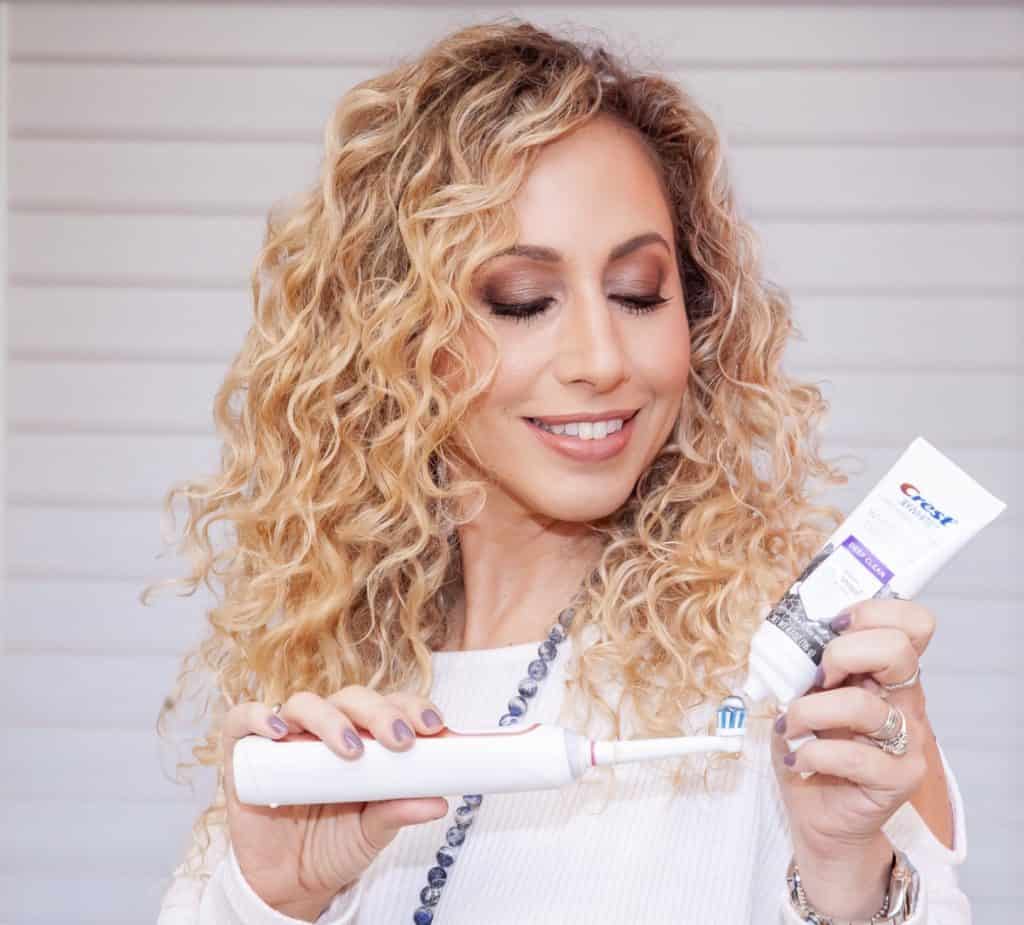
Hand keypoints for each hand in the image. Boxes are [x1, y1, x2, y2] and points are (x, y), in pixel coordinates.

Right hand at [222, 686, 449, 920]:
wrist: (288, 882)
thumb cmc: (335, 845)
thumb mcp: (373, 831)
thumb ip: (399, 811)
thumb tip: (439, 802)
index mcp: (364, 736)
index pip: (389, 705)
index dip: (412, 708)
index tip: (435, 727)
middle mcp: (326, 727)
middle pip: (352, 698)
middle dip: (380, 712)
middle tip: (400, 739)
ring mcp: (285, 736)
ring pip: (305, 703)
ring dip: (331, 719)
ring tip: (351, 749)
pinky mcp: (244, 751)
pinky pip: (243, 719)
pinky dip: (258, 717)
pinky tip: (278, 731)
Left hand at [769, 598, 935, 917]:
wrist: (818, 813)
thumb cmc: (810, 745)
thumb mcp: (802, 691)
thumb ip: (804, 660)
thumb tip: (786, 625)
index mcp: (886, 671)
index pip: (911, 623)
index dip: (874, 612)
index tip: (834, 627)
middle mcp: (904, 700)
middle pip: (899, 649)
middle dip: (842, 653)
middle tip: (816, 677)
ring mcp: (907, 740)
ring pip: (863, 706)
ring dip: (809, 711)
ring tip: (790, 724)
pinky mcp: (897, 778)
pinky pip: (854, 756)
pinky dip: (812, 752)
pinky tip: (799, 757)